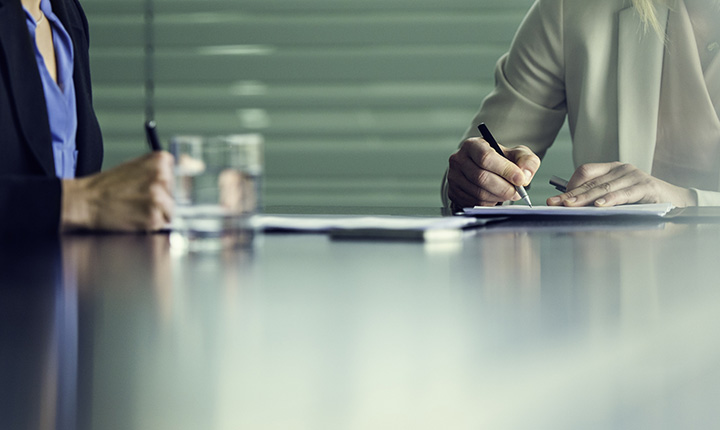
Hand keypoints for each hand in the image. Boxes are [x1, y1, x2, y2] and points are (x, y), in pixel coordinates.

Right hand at [61, 152, 174, 231]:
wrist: (86, 201)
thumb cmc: (108, 185)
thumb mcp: (136, 166)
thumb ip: (160, 168)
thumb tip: (190, 168)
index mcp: (161, 160)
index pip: (178, 177)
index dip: (164, 186)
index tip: (149, 188)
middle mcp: (162, 176)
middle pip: (174, 195)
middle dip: (160, 200)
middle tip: (137, 198)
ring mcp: (159, 197)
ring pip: (170, 211)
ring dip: (156, 214)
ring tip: (135, 207)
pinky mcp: (154, 217)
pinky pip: (162, 224)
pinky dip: (150, 224)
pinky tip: (134, 216)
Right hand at [447, 137, 539, 207]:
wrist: (485, 169)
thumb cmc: (501, 160)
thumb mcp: (517, 154)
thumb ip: (527, 161)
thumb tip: (525, 175)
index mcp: (472, 145)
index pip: (486, 158)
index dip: (505, 170)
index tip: (520, 179)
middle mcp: (458, 160)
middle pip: (481, 178)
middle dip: (504, 188)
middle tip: (517, 191)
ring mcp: (453, 177)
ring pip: (479, 193)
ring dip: (498, 197)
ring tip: (508, 193)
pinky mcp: (453, 192)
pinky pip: (474, 203)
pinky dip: (490, 203)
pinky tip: (495, 196)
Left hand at [546, 162, 696, 206]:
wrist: (678, 203)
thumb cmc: (643, 203)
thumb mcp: (617, 200)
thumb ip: (598, 201)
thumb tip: (573, 212)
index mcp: (612, 170)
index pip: (585, 172)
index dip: (569, 186)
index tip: (554, 200)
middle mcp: (622, 169)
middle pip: (591, 182)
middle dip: (571, 194)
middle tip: (555, 204)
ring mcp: (635, 176)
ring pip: (604, 188)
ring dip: (585, 199)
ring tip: (570, 206)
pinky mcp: (647, 187)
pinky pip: (624, 194)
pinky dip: (611, 200)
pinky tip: (600, 206)